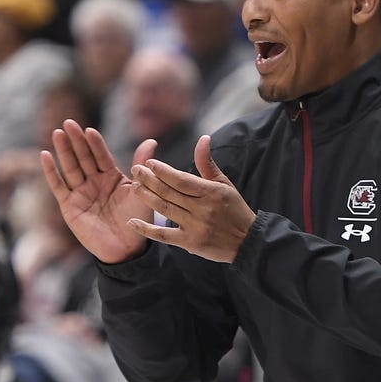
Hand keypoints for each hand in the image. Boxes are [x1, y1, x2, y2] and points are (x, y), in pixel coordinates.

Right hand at [40, 119, 155, 263]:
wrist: (126, 248)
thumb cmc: (137, 220)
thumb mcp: (141, 190)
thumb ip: (141, 165)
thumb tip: (151, 140)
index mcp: (112, 177)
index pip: (101, 156)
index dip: (95, 143)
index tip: (90, 130)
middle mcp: (94, 182)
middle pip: (83, 157)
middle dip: (76, 140)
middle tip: (69, 122)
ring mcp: (80, 193)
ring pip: (70, 168)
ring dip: (63, 150)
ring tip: (58, 133)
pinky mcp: (69, 206)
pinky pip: (58, 186)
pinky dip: (51, 171)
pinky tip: (44, 155)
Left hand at [127, 135, 255, 262]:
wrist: (248, 242)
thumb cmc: (235, 210)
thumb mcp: (225, 184)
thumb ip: (207, 163)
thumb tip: (202, 138)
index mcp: (211, 192)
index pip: (182, 179)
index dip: (164, 171)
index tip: (149, 163)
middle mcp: (202, 209)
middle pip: (170, 192)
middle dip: (150, 180)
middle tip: (136, 170)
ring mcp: (195, 227)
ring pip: (165, 210)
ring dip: (147, 197)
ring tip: (135, 187)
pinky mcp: (190, 243)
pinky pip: (164, 236)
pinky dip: (147, 230)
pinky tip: (132, 222)